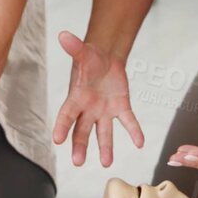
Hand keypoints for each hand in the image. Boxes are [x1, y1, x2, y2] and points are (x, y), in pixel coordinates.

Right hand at [51, 31, 142, 166]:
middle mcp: (88, 109)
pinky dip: (134, 131)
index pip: (67, 114)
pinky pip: (128, 122)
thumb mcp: (83, 52)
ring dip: (105, 148)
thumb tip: (63, 35)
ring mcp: (104, 111)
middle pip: (82, 131)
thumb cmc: (90, 58)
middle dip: (79, 146)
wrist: (105, 59)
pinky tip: (140, 142)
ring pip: (103, 133)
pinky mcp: (120, 108)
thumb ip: (74, 47)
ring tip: (106, 162)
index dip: (62, 126)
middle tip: (77, 162)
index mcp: (76, 98)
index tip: (57, 140)